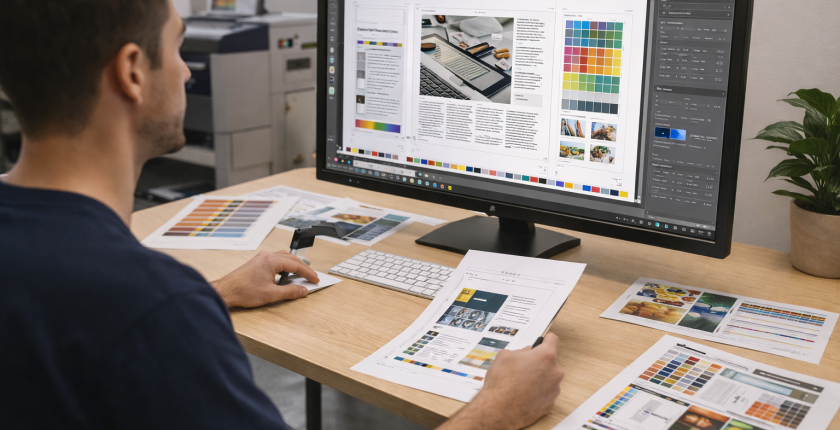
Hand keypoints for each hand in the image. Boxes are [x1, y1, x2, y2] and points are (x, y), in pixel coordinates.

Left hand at [211, 251, 319, 308]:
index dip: (308, 273)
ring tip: (302, 274)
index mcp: (271, 261)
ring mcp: (261, 258)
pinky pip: (276, 259)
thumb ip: (290, 292)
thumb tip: (303, 291)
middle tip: (312, 277)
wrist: (226, 291)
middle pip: (292, 258)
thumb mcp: (271, 294)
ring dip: (294, 265)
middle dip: (303, 268)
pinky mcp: (257, 262)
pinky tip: (286, 273)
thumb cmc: (243, 291)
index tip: (315, 280)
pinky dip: (285, 265)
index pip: (296, 265)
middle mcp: (267, 256)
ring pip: (284, 257)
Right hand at [438, 333, 563, 429]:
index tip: (543, 341)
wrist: (498, 410)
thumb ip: (521, 351)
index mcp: (545, 356)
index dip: (546, 339)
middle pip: (550, 361)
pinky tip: (524, 393)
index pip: (553, 340)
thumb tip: (526, 353)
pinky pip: (546, 392)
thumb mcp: (505, 356)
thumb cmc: (501, 383)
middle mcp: (554, 372)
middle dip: (538, 362)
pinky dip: (537, 392)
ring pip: (548, 377)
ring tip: (521, 382)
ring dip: (538, 377)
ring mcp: (554, 389)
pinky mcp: (550, 403)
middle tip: (523, 366)